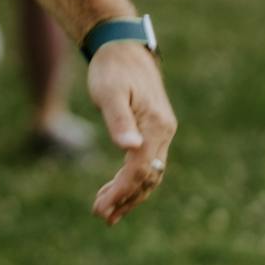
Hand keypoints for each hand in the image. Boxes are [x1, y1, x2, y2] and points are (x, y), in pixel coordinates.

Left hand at [85, 42, 176, 225]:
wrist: (123, 48)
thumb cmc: (111, 69)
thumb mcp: (109, 92)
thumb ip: (118, 120)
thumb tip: (129, 148)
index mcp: (155, 125)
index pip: (140, 169)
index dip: (122, 191)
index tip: (101, 208)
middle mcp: (163, 132)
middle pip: (148, 176)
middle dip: (125, 199)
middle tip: (101, 216)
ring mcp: (161, 133)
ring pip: (149, 174)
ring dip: (130, 195)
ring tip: (107, 213)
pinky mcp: (154, 132)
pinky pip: (146, 164)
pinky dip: (133, 181)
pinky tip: (117, 192)